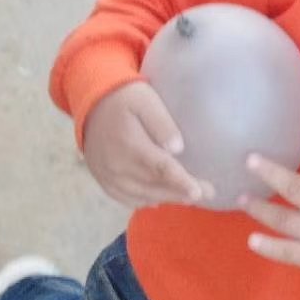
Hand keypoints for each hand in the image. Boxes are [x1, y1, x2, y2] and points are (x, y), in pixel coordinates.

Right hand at [82, 81, 213, 207]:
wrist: (91, 104)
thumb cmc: (124, 98)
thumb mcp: (145, 101)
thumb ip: (161, 123)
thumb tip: (177, 148)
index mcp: (130, 145)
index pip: (160, 168)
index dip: (181, 182)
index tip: (199, 191)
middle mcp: (117, 166)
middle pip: (153, 185)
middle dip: (181, 192)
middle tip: (208, 193)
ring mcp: (108, 175)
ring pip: (140, 195)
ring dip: (166, 198)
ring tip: (189, 198)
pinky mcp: (103, 179)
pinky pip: (124, 197)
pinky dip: (143, 201)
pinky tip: (159, 200)